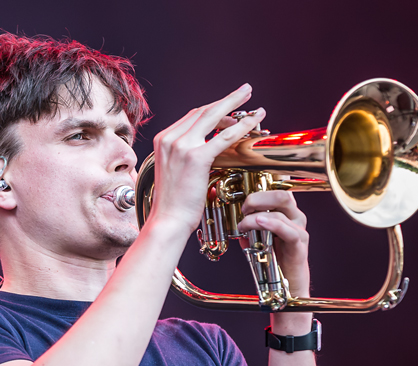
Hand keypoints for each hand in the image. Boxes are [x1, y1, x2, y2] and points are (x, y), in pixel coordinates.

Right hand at [148, 84, 265, 233]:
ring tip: (253, 103)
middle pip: (203, 111)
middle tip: (245, 92)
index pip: (192, 116)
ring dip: (236, 107)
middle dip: (227, 101)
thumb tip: (207, 152)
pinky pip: (223, 137)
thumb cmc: (174, 204)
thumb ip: (186, 157)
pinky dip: (241, 127)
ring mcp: (181, 146)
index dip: (215, 110)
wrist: (168, 220)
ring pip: (214, 118)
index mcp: (163, 140)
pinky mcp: (195, 157)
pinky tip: (254, 123)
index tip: (230, 108)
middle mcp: (170, 138)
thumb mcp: (175, 172)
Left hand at [237, 191, 310, 298]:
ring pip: (281, 208)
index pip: (280, 185)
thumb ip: (247, 223)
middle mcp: (295, 215)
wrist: (288, 282)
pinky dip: (272, 224)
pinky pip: (288, 230)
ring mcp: (299, 228)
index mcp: (286, 209)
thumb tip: (231, 213)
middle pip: (281, 193)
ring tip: (244, 224)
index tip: (246, 182)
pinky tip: (259, 223)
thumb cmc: (273, 257)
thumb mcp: (256, 236)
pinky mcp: (299, 243)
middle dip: (257, 197)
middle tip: (243, 209)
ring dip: (257, 214)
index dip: (266, 179)